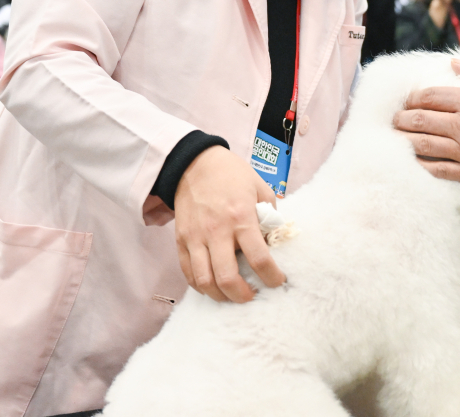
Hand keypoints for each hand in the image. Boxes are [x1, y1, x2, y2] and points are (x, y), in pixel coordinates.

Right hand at [173, 146, 285, 301]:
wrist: (195, 163)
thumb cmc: (232, 175)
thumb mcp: (260, 188)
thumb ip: (269, 215)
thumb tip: (273, 239)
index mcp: (241, 217)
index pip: (259, 258)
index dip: (272, 277)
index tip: (278, 281)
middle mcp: (216, 231)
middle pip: (227, 278)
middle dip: (243, 295)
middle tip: (253, 295)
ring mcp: (195, 238)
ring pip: (204, 281)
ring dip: (221, 296)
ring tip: (233, 295)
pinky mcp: (180, 240)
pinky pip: (188, 272)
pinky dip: (200, 286)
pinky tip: (213, 286)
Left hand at [395, 60, 459, 187]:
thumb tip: (453, 62)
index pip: (429, 97)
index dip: (412, 98)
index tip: (405, 101)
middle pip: (420, 120)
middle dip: (401, 119)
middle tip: (392, 120)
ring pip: (423, 145)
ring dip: (404, 140)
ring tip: (393, 139)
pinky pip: (438, 169)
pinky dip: (421, 165)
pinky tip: (410, 162)